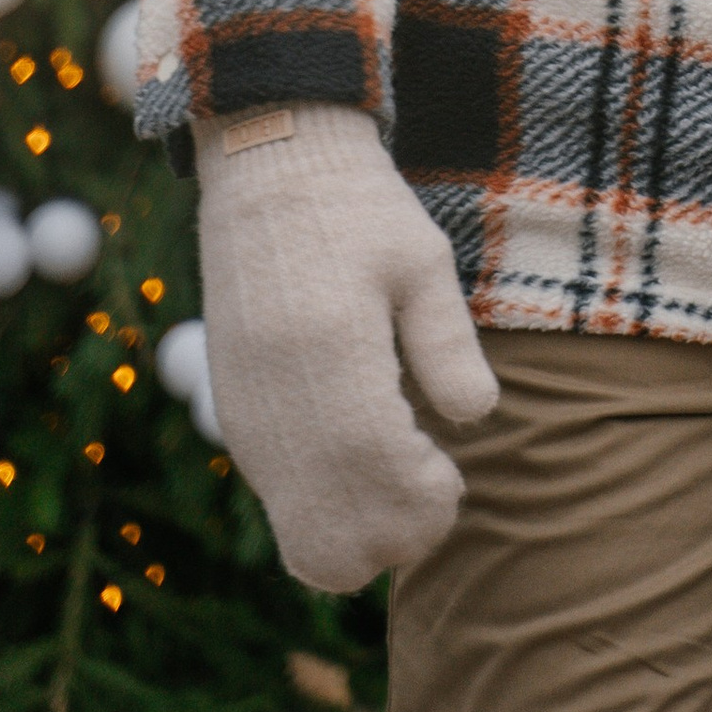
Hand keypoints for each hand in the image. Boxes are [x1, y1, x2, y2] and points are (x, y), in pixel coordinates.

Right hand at [195, 105, 497, 590]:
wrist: (268, 172)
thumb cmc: (358, 209)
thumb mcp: (421, 260)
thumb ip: (447, 345)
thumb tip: (474, 419)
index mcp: (328, 356)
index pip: (377, 473)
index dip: (424, 498)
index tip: (452, 473)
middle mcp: (276, 405)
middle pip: (337, 534)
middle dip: (399, 530)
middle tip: (437, 478)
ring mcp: (247, 422)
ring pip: (305, 540)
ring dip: (365, 531)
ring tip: (405, 471)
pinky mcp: (237, 422)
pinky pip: (283, 507)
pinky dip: (331, 512)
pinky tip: (369, 459)